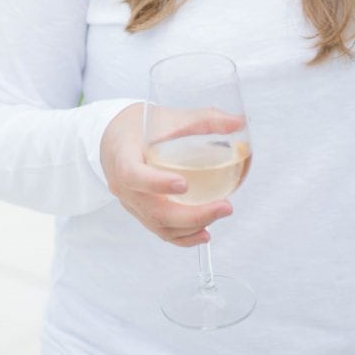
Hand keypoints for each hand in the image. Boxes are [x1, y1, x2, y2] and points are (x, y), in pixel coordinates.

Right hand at [100, 103, 242, 246]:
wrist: (116, 138)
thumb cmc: (139, 125)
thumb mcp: (167, 116)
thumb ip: (203, 119)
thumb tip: (238, 122)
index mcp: (122, 157)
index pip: (133, 175)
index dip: (156, 183)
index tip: (184, 184)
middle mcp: (123, 186)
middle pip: (153, 210)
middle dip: (191, 215)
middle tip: (224, 206)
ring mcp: (131, 202)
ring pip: (158, 225)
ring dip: (191, 226)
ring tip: (220, 214)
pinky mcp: (140, 211)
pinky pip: (159, 230)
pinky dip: (182, 237)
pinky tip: (203, 234)